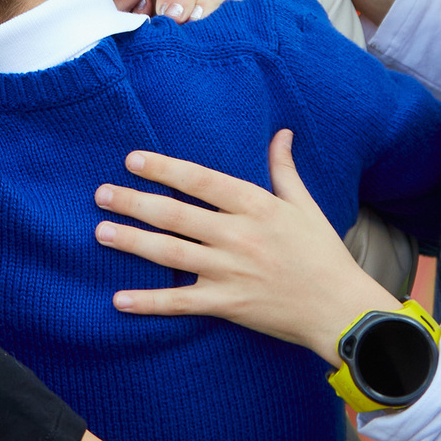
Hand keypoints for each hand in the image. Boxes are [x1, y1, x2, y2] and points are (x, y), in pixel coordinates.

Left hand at [96, 129, 398, 359]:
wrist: (339, 307)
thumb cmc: (322, 253)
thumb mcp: (305, 206)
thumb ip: (284, 170)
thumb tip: (282, 133)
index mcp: (257, 206)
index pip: (201, 180)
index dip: (165, 168)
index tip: (133, 159)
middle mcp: (239, 235)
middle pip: (176, 214)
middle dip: (135, 202)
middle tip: (102, 193)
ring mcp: (231, 271)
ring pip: (171, 253)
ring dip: (133, 242)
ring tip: (101, 231)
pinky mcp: (227, 305)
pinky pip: (181, 302)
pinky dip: (149, 302)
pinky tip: (119, 300)